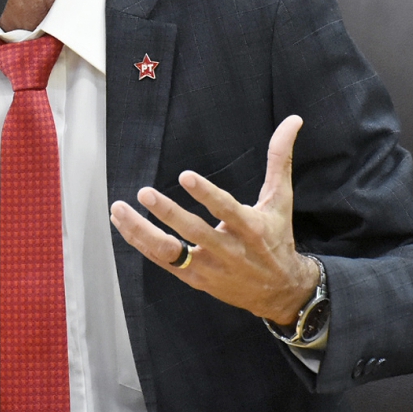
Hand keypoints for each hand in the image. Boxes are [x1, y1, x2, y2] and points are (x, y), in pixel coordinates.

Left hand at [109, 115, 318, 324]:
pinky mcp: (195, 279)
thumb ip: (280, 160)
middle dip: (167, 212)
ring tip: (119, 209)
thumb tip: (293, 120)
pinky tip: (122, 223)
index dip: (207, 194)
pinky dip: (140, 242)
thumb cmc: (277, 238)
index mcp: (251, 228)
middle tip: (144, 192)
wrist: (279, 291)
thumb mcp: (281, 200)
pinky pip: (162, 261)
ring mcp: (209, 267)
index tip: (185, 176)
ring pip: (170, 251)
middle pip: (194, 232)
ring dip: (142, 231)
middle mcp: (229, 250)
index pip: (226, 210)